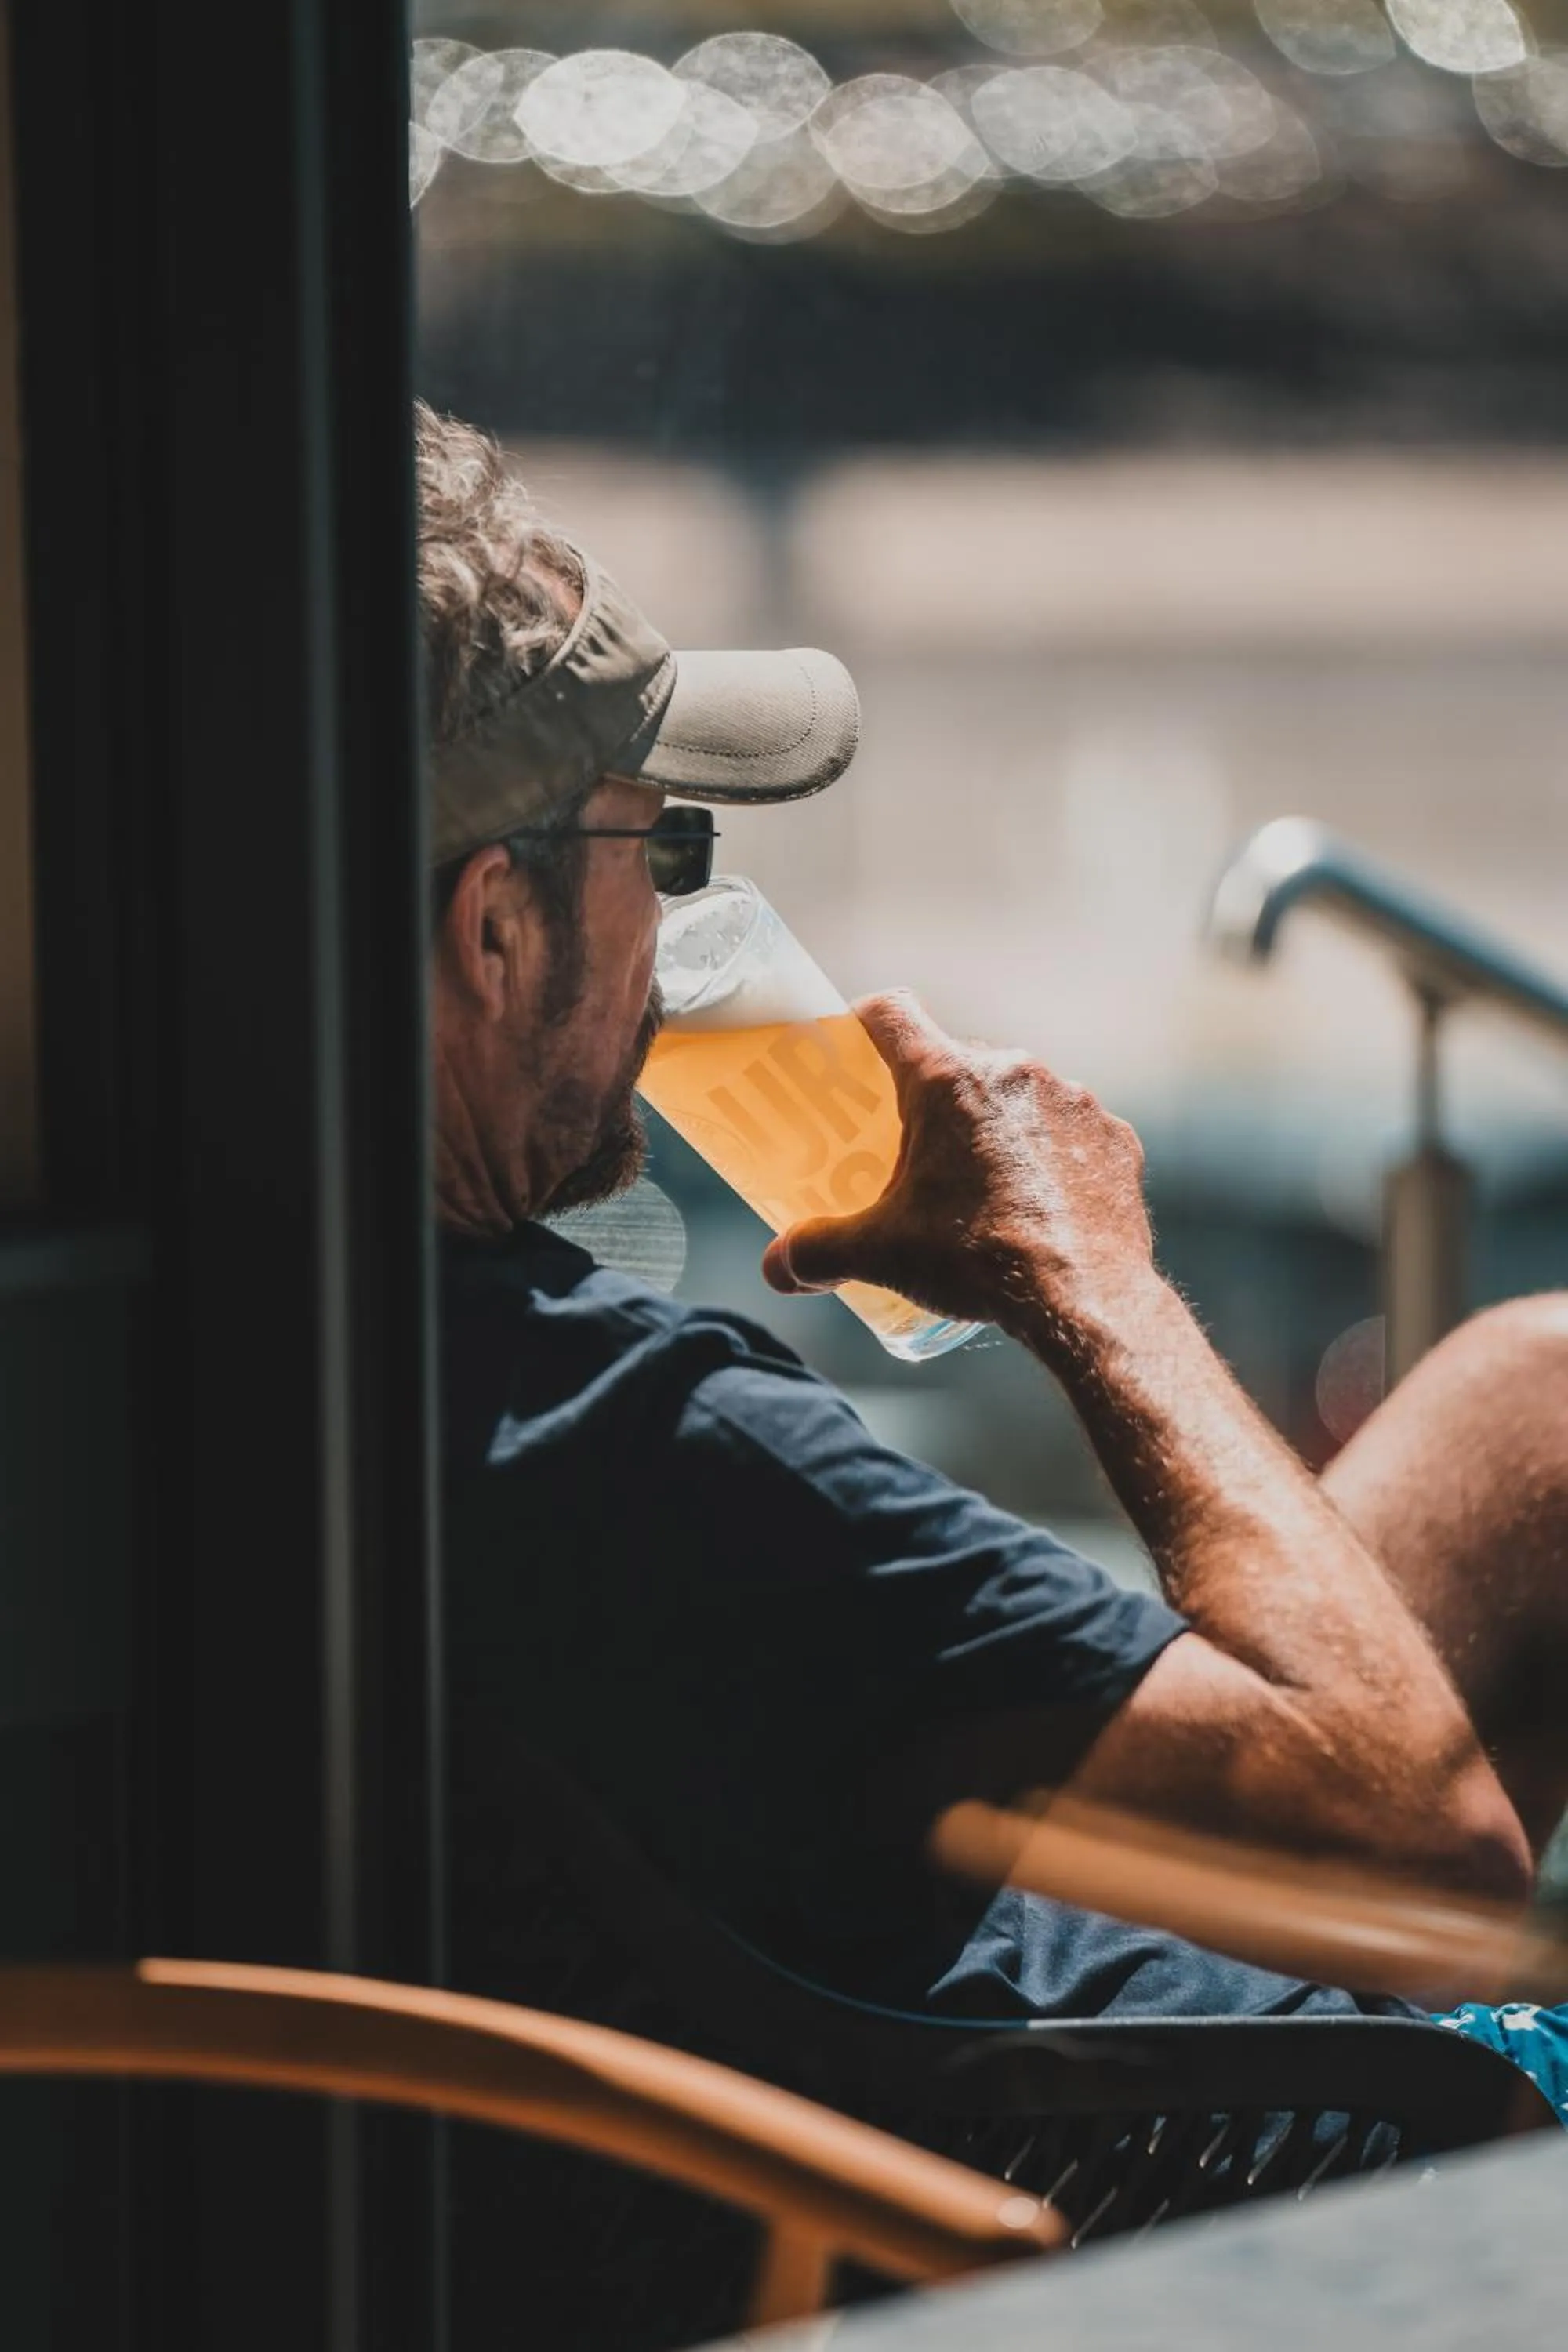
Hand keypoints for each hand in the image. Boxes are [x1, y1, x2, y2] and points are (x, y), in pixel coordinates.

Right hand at [760, 991, 1155, 1352]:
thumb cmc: (979, 1261)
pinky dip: (1051, 1158)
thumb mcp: (882, 1255)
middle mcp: (1014, 1072)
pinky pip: (1070, 1132)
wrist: (1085, 1298)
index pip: (892, 1013)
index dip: (865, 1022)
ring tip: (982, 1186)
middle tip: (914, 1147)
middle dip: (933, 1098)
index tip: (855, 1048)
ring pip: (1018, 1097)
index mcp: (947, 1080)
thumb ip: (818, 1253)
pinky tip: (1039, 1204)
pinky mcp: (1114, 1137)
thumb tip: (777, 1267)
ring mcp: (1072, 1100)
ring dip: (997, 1127)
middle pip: (957, 1060)